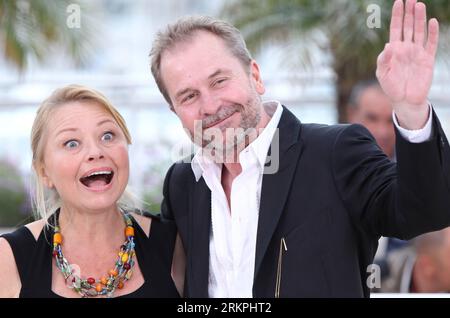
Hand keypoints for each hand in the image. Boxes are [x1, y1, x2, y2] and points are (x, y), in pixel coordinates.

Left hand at [376, 0, 438, 129]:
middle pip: (408, 26)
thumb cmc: (391, 87)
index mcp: (394, 50)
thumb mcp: (383, 74)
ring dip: (420, 18)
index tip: (398, 2)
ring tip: (419, 5)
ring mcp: (417, 52)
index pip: (396, 28)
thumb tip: (388, 46)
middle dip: (409, 12)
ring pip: (419, 31)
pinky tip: (432, 22)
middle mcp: (406, 48)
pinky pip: (431, 43)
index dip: (397, 15)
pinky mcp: (427, 59)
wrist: (405, 100)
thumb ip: (384, 60)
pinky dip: (432, 33)